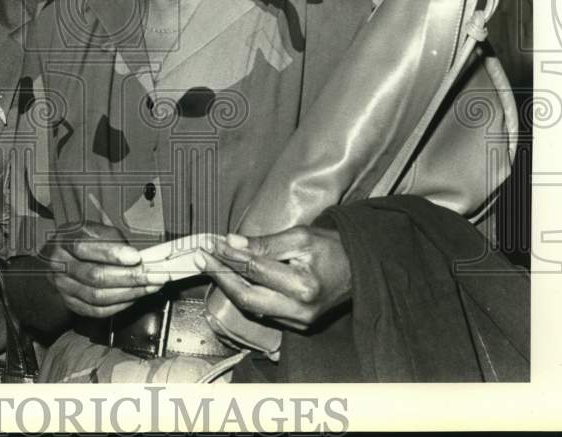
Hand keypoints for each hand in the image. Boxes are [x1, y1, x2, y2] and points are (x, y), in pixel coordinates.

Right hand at [42, 221, 166, 317]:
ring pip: (97, 296)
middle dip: (129, 277)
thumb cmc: (82, 240)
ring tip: (149, 288)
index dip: (113, 254)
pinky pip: (97, 310)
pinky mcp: (71, 303)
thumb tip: (135, 256)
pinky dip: (118, 306)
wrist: (58, 258)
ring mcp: (63, 287)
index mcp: (65, 240)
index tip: (136, 258)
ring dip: (128, 293)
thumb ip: (112, 239)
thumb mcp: (94, 229)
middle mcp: (59, 265)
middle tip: (152, 276)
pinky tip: (134, 298)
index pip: (85, 248)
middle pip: (95, 276)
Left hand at [195, 225, 351, 329]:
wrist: (359, 269)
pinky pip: (262, 310)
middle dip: (220, 276)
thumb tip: (231, 242)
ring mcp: (298, 321)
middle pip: (246, 297)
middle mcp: (299, 309)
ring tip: (212, 264)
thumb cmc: (331, 248)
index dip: (229, 256)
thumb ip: (265, 242)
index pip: (254, 270)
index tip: (211, 244)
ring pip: (251, 306)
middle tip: (202, 257)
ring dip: (228, 285)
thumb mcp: (300, 236)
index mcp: (303, 285)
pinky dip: (244, 293)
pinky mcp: (296, 325)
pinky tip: (233, 278)